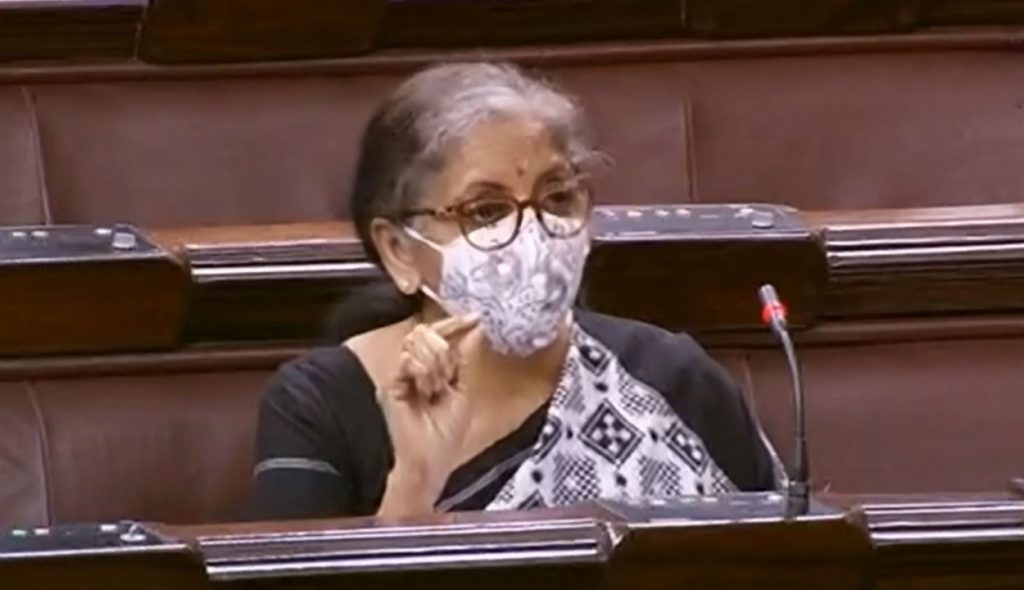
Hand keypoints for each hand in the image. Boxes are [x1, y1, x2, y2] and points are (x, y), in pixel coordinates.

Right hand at [377, 314, 479, 517]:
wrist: (423, 462)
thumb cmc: (442, 441)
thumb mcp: (462, 395)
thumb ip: (465, 361)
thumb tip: (475, 330)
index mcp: (438, 371)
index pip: (445, 338)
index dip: (456, 326)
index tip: (474, 318)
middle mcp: (419, 369)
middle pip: (434, 335)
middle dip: (445, 356)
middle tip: (444, 380)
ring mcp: (404, 373)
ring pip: (422, 343)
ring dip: (435, 367)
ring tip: (432, 391)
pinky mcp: (391, 379)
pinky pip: (409, 358)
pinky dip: (422, 372)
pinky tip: (422, 390)